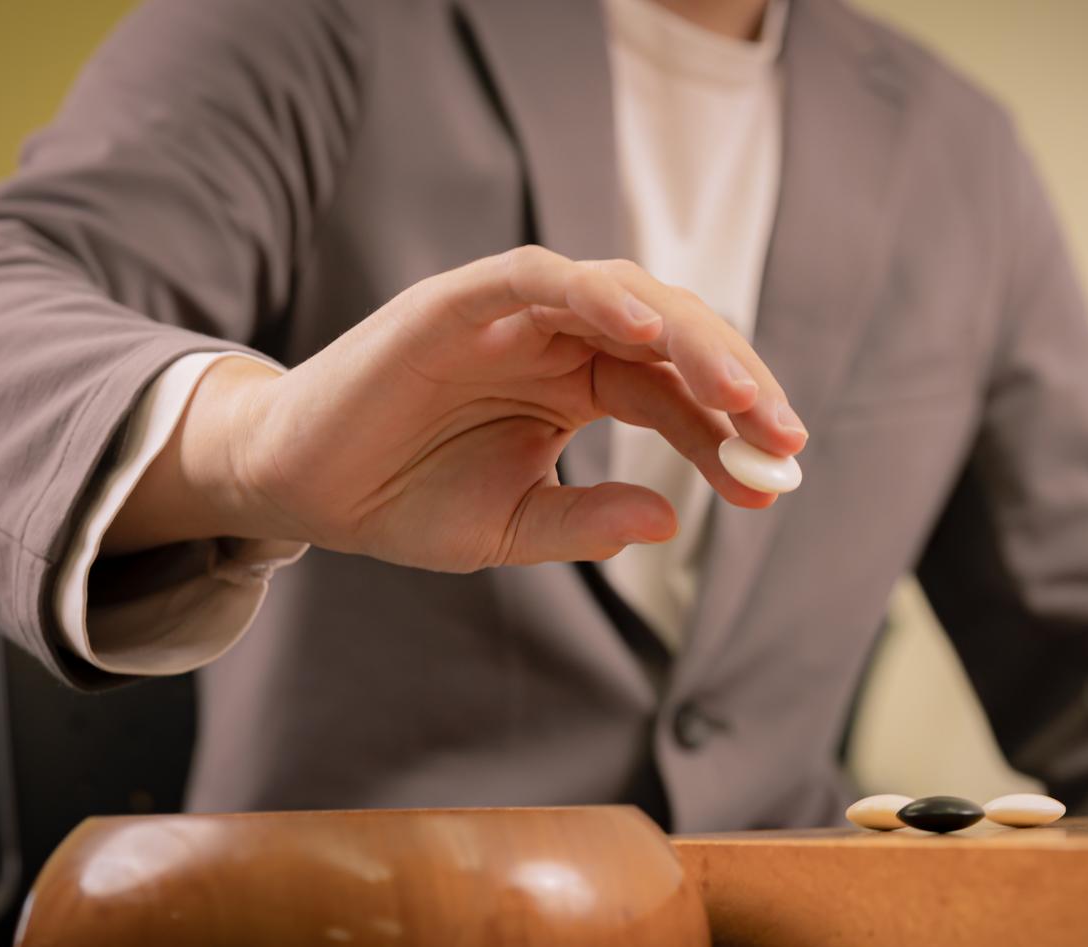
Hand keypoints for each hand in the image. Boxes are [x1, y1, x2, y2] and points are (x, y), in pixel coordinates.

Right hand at [104, 246, 807, 567]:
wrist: (305, 491)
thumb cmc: (406, 500)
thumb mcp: (514, 528)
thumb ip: (591, 523)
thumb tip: (669, 523)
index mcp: (580, 385)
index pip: (677, 393)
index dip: (732, 428)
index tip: (780, 471)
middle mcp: (559, 339)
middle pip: (670, 337)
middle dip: (734, 380)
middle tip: (781, 433)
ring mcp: (513, 315)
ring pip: (623, 296)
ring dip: (687, 339)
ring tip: (739, 392)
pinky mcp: (459, 300)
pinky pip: (539, 278)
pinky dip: (593, 293)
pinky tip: (644, 334)